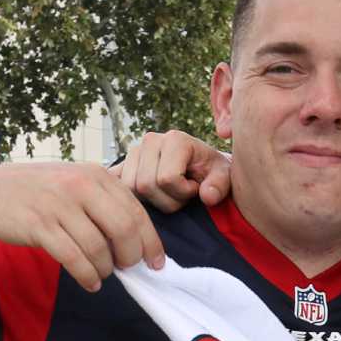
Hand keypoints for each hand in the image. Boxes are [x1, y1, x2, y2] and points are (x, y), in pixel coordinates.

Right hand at [0, 161, 165, 292]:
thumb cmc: (35, 193)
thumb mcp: (73, 182)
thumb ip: (103, 201)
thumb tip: (137, 236)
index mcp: (95, 174)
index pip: (136, 211)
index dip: (151, 241)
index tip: (156, 263)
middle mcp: (80, 185)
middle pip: (124, 229)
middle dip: (131, 256)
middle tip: (127, 268)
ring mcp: (59, 204)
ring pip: (99, 247)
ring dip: (105, 269)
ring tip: (101, 275)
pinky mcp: (40, 226)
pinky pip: (74, 258)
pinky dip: (87, 276)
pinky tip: (90, 283)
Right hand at [113, 131, 231, 213]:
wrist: (200, 166)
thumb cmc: (211, 171)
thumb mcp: (223, 176)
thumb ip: (220, 185)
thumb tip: (207, 196)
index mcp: (175, 139)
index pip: (167, 178)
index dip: (183, 193)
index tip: (195, 189)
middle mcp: (151, 140)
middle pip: (146, 185)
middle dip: (167, 200)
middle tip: (181, 195)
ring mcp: (134, 151)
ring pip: (131, 189)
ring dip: (151, 201)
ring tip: (168, 194)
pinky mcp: (122, 164)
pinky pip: (117, 185)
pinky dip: (128, 196)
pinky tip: (146, 198)